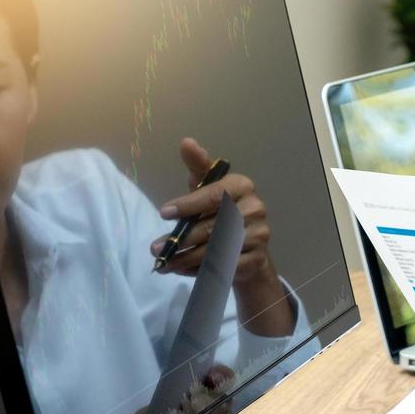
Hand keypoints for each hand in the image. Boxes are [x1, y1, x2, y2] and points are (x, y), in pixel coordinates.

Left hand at [152, 137, 275, 284]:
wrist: (246, 243)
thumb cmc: (220, 208)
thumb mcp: (207, 185)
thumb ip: (197, 165)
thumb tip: (186, 142)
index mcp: (242, 186)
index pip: (213, 196)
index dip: (188, 205)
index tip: (163, 213)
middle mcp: (255, 209)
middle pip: (212, 227)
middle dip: (180, 239)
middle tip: (155, 248)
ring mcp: (259, 236)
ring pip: (216, 250)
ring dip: (185, 258)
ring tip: (164, 263)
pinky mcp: (257, 259)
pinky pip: (223, 267)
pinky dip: (199, 271)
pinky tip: (182, 270)